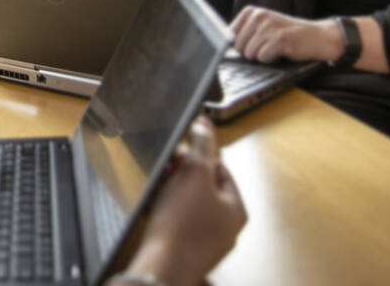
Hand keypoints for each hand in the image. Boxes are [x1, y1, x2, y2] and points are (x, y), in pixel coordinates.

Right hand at [122, 118, 246, 285]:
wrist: (161, 266)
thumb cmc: (182, 225)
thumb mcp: (194, 173)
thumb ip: (202, 146)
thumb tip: (205, 124)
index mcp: (236, 210)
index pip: (221, 169)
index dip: (199, 156)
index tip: (180, 153)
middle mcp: (225, 228)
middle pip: (203, 187)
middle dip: (181, 174)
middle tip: (165, 169)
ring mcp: (206, 241)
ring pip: (188, 204)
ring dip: (171, 191)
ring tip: (157, 188)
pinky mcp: (185, 250)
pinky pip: (176, 222)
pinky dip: (164, 211)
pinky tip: (152, 209)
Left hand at [230, 5, 342, 63]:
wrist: (317, 36)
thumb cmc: (286, 34)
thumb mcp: (263, 26)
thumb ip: (244, 32)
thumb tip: (222, 47)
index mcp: (251, 11)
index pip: (229, 36)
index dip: (239, 45)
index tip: (250, 45)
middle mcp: (259, 16)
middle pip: (239, 47)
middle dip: (251, 52)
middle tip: (267, 46)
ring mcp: (269, 27)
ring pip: (250, 54)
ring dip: (262, 56)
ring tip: (275, 47)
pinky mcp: (280, 39)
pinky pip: (263, 58)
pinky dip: (272, 59)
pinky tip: (282, 51)